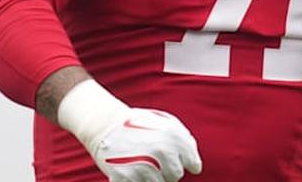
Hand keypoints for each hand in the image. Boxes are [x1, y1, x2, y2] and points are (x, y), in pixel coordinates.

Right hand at [56, 79, 201, 181]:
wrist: (105, 124)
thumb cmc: (139, 124)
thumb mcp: (166, 123)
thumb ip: (185, 142)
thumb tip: (196, 167)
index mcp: (174, 138)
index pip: (193, 164)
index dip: (185, 163)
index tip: (173, 158)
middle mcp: (161, 152)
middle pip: (175, 176)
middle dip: (167, 171)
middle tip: (153, 159)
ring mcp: (142, 167)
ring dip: (151, 177)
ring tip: (141, 162)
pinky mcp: (124, 179)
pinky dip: (135, 181)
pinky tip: (130, 170)